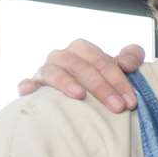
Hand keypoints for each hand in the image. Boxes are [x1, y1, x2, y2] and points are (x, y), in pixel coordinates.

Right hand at [17, 40, 144, 111]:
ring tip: (80, 96)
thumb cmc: (102, 81)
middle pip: (79, 66)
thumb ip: (131, 57)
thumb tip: (127, 63)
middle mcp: (61, 57)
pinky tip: (30, 92)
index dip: (118, 80)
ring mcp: (44, 70)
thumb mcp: (119, 68)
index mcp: (82, 49)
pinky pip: (26, 83)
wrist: (79, 97)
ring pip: (53, 71)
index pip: (100, 60)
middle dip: (101, 87)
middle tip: (118, 107)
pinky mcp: (32, 86)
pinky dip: (27, 86)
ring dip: (66, 83)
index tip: (131, 101)